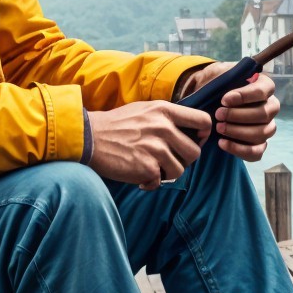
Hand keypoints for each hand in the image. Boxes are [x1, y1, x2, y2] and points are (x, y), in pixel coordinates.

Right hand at [85, 100, 211, 189]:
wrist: (88, 137)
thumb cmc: (116, 124)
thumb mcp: (145, 109)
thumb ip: (167, 117)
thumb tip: (191, 129)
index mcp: (165, 110)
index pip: (203, 121)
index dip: (203, 134)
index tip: (194, 141)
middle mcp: (163, 128)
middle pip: (195, 152)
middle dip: (184, 160)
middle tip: (168, 161)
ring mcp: (155, 148)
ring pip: (180, 170)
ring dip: (166, 173)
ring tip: (151, 167)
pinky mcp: (146, 167)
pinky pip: (159, 182)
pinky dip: (149, 183)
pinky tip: (138, 176)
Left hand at [180, 63, 279, 161]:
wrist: (208, 102)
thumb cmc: (216, 86)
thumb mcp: (219, 75)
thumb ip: (225, 76)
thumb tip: (227, 85)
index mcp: (264, 85)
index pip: (264, 90)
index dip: (245, 96)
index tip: (224, 100)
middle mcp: (271, 106)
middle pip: (264, 114)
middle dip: (239, 116)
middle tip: (218, 115)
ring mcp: (267, 127)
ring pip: (262, 133)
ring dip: (238, 132)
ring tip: (219, 128)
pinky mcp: (259, 144)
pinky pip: (257, 152)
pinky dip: (239, 150)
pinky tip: (222, 143)